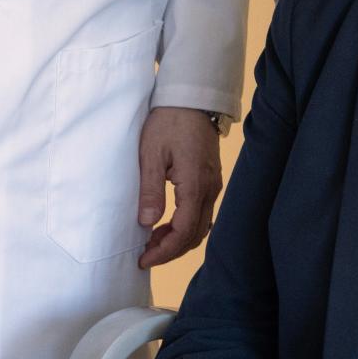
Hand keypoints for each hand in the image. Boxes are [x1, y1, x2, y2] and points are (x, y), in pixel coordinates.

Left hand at [136, 107, 222, 268]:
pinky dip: (185, 227)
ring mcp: (213, 185)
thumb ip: (150, 190)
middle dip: (171, 251)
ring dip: (179, 240)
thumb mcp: (151, 154)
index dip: (164, 251)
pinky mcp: (211, 180)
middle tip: (145, 255)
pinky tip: (166, 225)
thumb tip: (147, 223)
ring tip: (152, 242)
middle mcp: (210, 189)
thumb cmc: (169, 122)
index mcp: (195, 185)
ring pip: (201, 226)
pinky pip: (202, 214)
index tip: (143, 259)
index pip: (183, 232)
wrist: (192, 99)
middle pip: (195, 235)